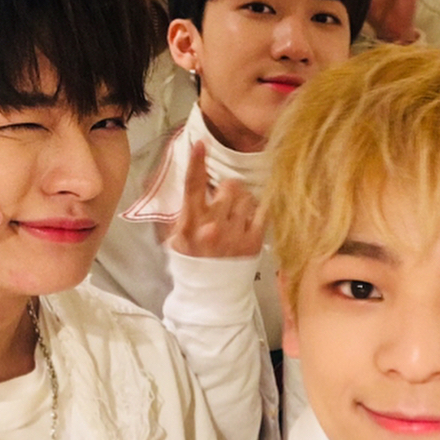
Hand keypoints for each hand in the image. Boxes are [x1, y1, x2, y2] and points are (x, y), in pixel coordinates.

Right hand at [167, 141, 263, 258]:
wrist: (210, 296)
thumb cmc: (191, 264)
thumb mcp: (175, 239)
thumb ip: (182, 214)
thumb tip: (192, 188)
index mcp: (190, 224)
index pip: (192, 186)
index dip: (196, 162)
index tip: (200, 143)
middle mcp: (213, 226)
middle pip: (229, 187)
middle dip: (228, 189)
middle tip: (226, 201)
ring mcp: (235, 234)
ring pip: (247, 197)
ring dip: (244, 200)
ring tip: (237, 215)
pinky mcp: (253, 241)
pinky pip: (263, 211)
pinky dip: (258, 210)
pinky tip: (250, 218)